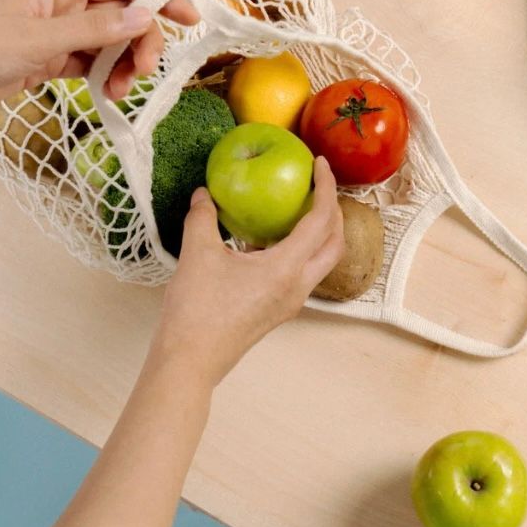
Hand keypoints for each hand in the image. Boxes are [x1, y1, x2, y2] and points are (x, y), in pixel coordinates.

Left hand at [0, 0, 198, 126]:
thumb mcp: (38, 41)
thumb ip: (94, 29)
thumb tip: (144, 17)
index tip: (189, 20)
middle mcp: (59, 5)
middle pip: (122, 12)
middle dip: (142, 40)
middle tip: (144, 72)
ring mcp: (53, 34)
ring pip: (109, 41)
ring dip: (124, 63)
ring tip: (120, 91)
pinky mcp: (45, 61)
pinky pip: (90, 63)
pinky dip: (105, 76)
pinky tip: (107, 94)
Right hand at [149, 157, 345, 388]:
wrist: (190, 361)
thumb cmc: (197, 310)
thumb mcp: (198, 254)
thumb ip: (203, 217)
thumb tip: (204, 194)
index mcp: (288, 268)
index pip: (322, 220)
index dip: (326, 187)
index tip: (320, 164)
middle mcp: (299, 286)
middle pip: (335, 243)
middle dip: (334, 212)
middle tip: (318, 188)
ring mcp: (291, 302)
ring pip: (321, 261)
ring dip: (318, 234)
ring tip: (297, 209)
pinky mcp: (278, 311)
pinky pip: (300, 274)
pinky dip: (297, 252)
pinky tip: (266, 242)